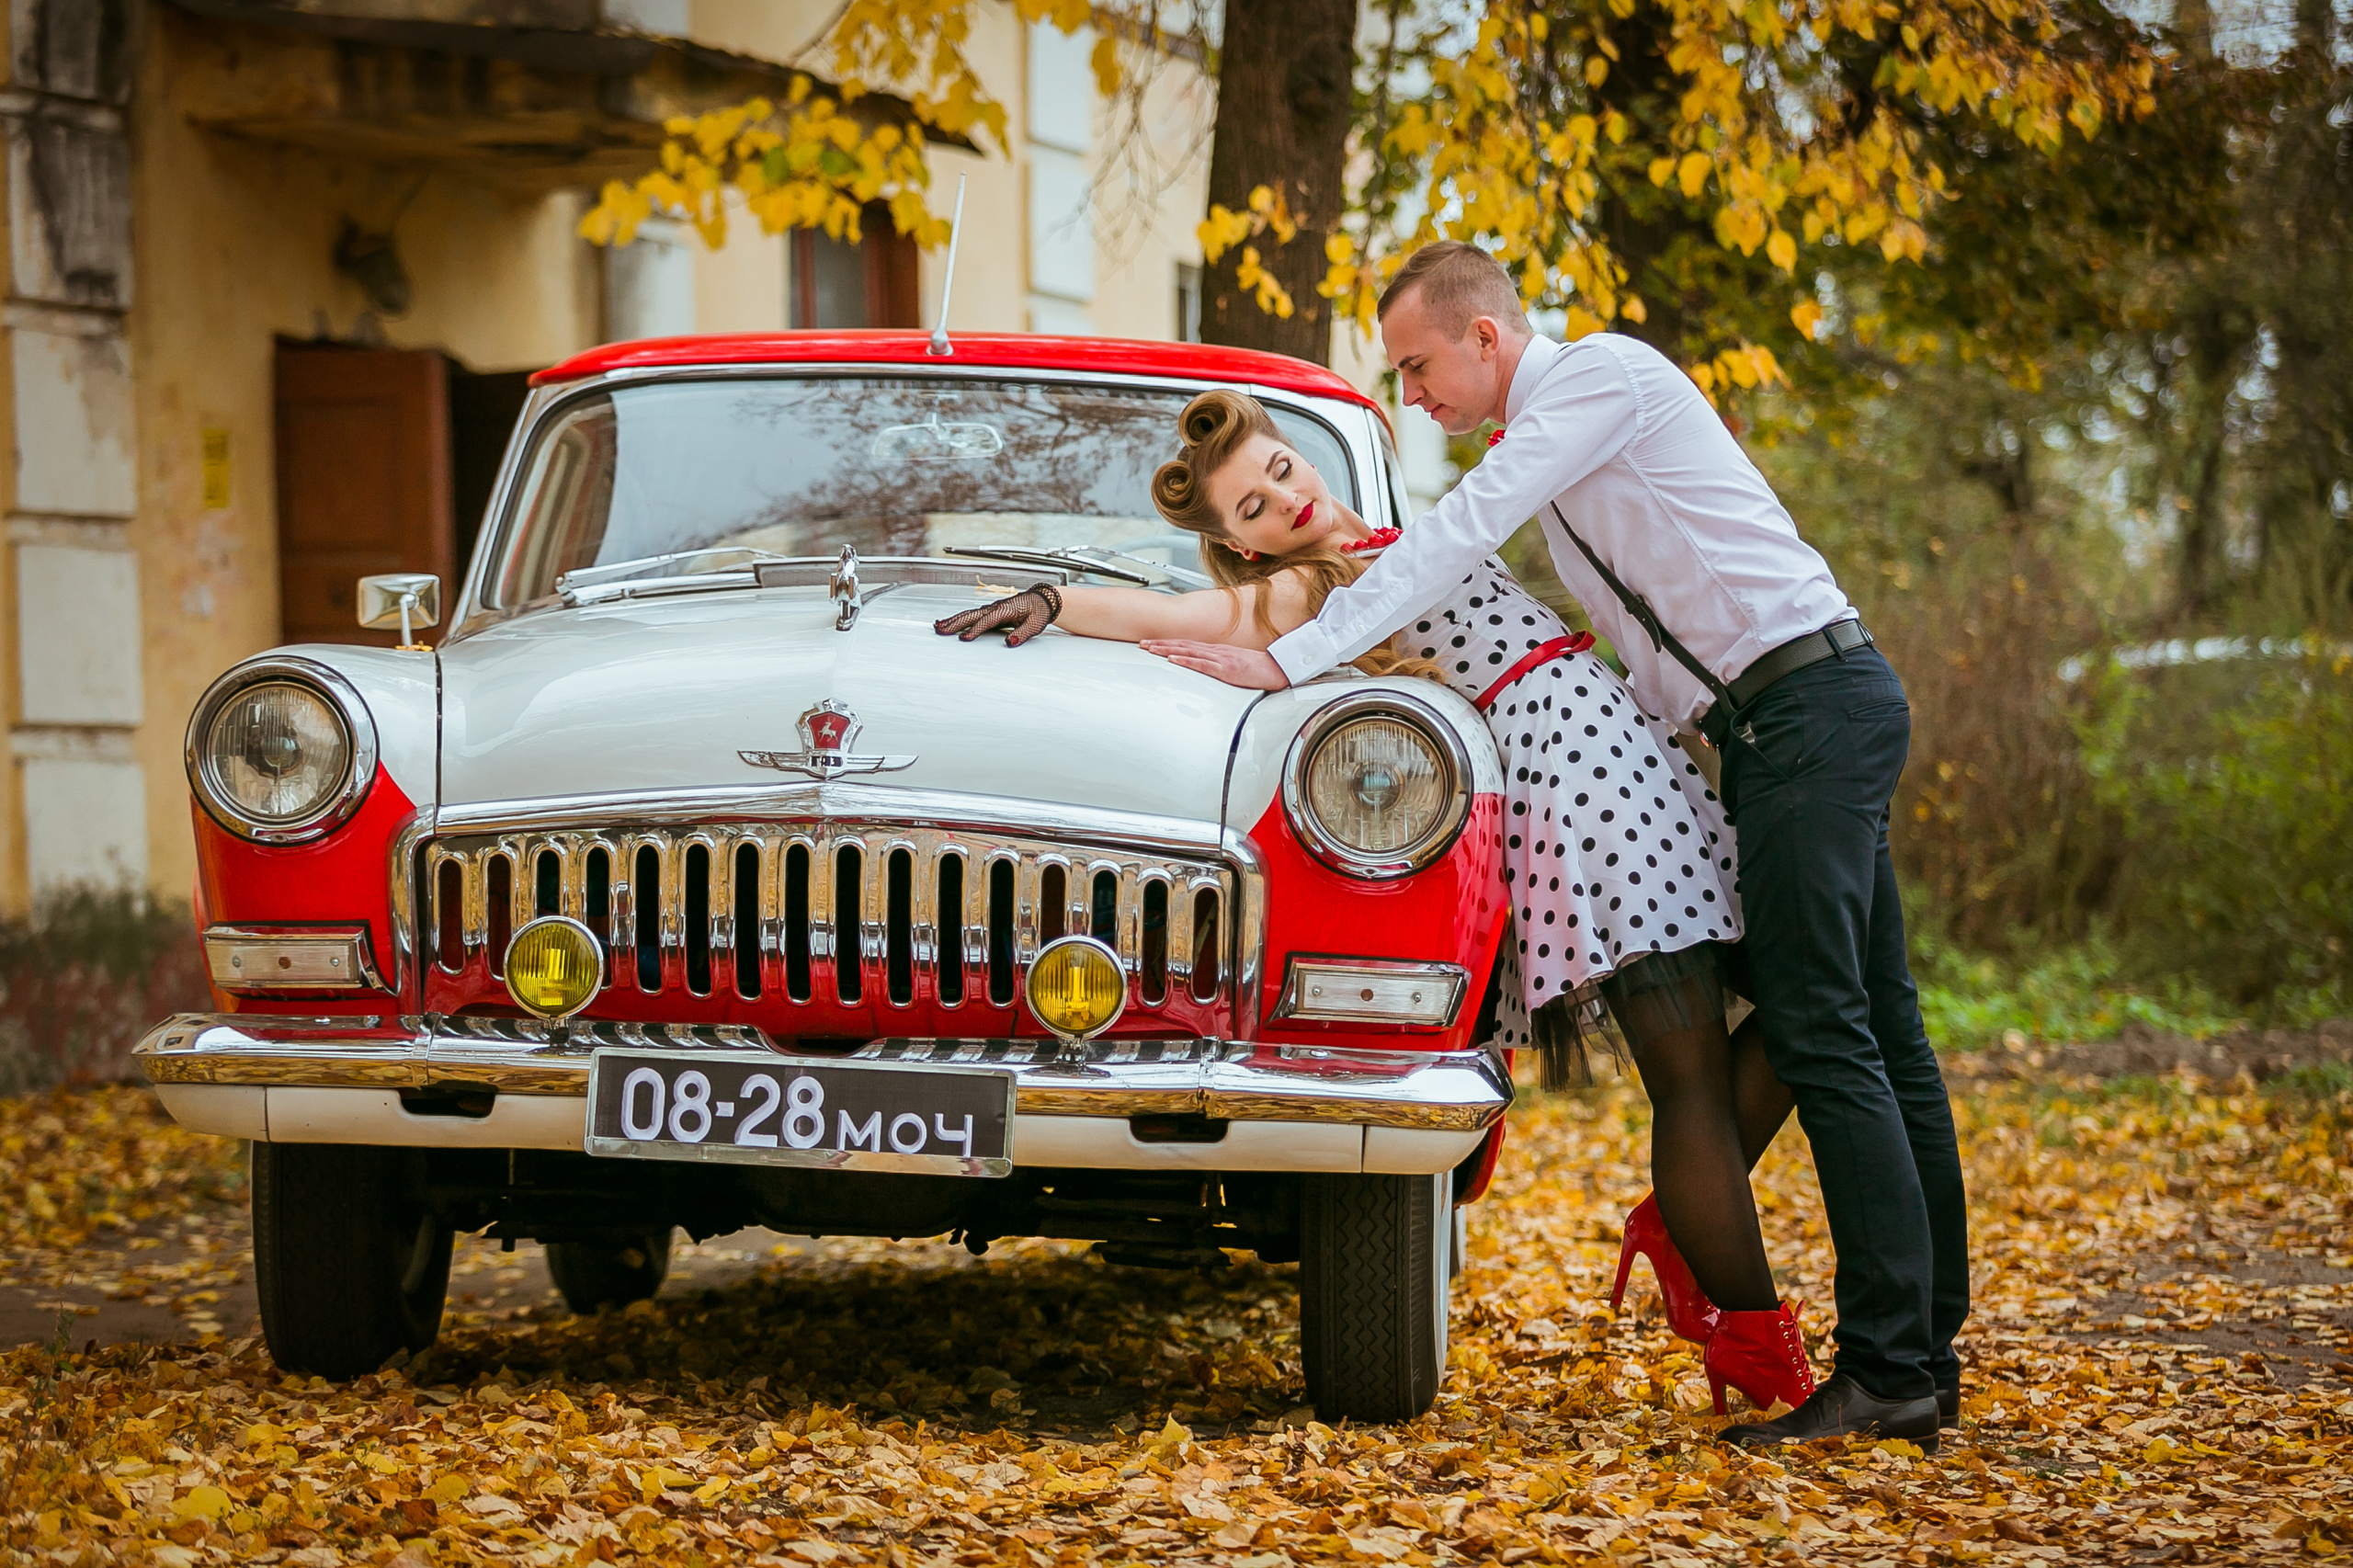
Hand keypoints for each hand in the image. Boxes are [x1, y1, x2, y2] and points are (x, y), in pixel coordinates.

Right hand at [934, 586, 1060, 647]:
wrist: (1042, 600)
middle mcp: (995, 608)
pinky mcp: (990, 612)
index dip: (975, 630)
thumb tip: (1010, 642)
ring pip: (969, 614)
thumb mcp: (1035, 625)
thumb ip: (1022, 634)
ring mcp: (991, 609)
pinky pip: (972, 615)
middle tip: (940, 630)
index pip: (987, 621)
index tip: (963, 639)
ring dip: (953, 620)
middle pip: (972, 615)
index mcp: (1005, 610)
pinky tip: (950, 623)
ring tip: (938, 626)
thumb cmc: (1039, 612)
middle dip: (955, 622)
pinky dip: (960, 618)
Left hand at [1141, 640, 1290, 689]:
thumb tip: (1205, 669)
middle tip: (1140, 644)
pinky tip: (1173, 660)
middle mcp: (1215, 651)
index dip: (1168, 643)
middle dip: (1160, 644)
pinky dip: (1186, 661)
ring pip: (1188, 652)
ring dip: (1167, 650)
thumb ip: (1219, 665)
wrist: (1277, 668)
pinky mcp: (1226, 669)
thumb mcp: (1235, 664)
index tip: (1151, 643)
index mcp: (1216, 650)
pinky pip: (1202, 664)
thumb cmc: (1258, 668)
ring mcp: (1220, 659)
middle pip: (1182, 645)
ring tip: (1149, 649)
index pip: (1187, 644)